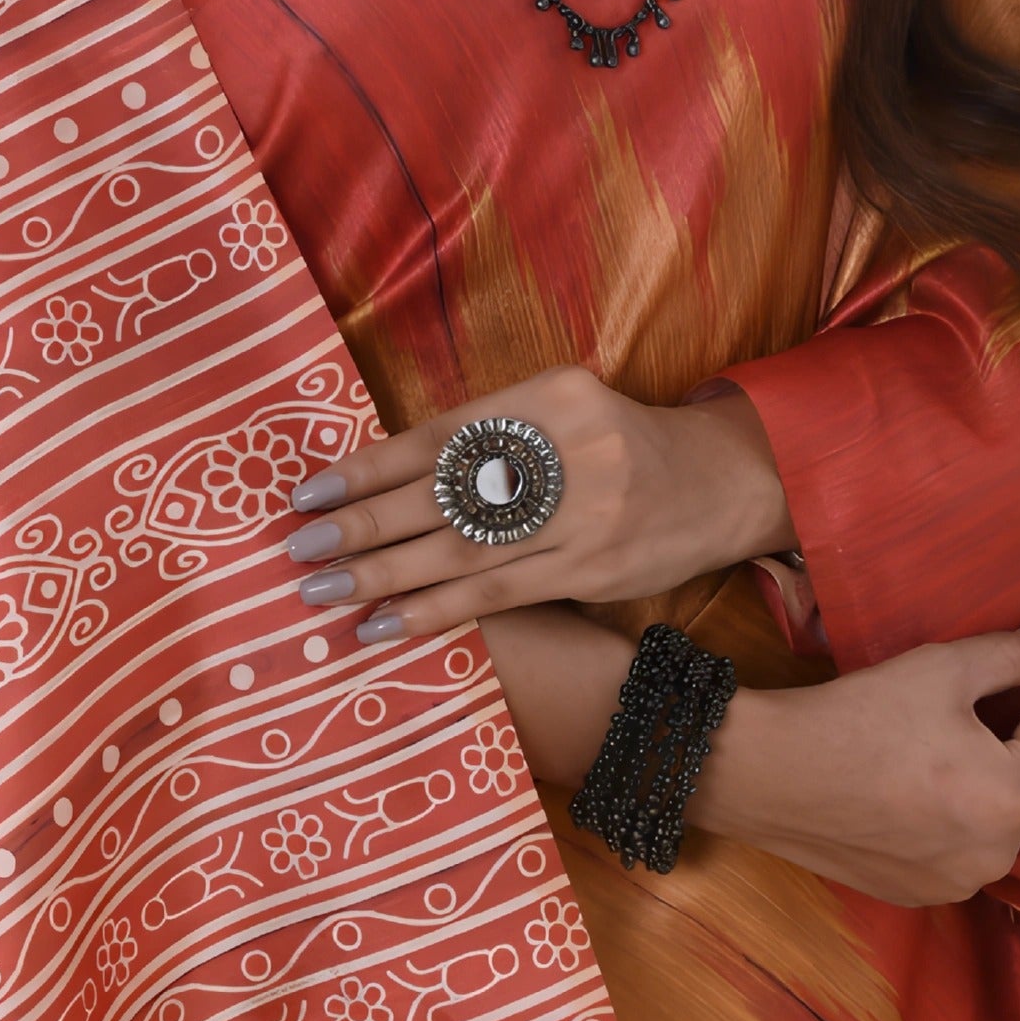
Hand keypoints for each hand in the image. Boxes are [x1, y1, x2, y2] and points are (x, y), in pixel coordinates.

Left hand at [285, 364, 793, 645]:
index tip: (308, 493)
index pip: (439, 437)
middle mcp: (565, 449)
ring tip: (322, 592)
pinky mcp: (591, 569)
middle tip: (299, 549)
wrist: (720, 482)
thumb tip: (381, 478)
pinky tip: (385, 624)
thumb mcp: (558, 414)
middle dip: (363, 525)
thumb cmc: (615, 446)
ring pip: (463, 550)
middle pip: (444, 494)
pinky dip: (435, 611)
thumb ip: (487, 437)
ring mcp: (582, 514)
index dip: (369, 468)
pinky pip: (498, 594)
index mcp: (548, 396)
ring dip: (384, 575)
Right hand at [692, 628, 1019, 910]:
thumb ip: (1010, 654)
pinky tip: (998, 790)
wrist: (767, 775)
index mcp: (1010, 797)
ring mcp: (961, 880)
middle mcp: (997, 852)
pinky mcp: (924, 889)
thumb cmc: (856, 717)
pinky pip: (978, 845)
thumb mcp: (940, 671)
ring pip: (1018, 819)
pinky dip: (994, 810)